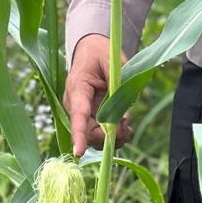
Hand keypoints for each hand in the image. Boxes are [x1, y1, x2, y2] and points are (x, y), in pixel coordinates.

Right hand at [64, 34, 130, 156]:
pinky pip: (99, 133)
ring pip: (94, 136)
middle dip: (107, 136)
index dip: (79, 134)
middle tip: (126, 128)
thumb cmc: (101, 53)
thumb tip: (123, 117)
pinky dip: (113, 134)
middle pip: (88, 131)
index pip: (78, 113)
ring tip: (126, 127)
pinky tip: (123, 126)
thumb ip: (118, 87)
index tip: (78, 152)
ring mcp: (82, 112)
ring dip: (112, 137)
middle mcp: (75, 104)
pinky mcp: (89, 117)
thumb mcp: (113, 62)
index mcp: (78, 86)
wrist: (92, 50)